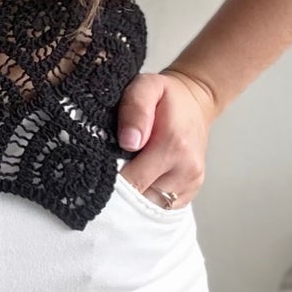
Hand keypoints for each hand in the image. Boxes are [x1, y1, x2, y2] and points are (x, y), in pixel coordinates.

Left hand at [115, 68, 218, 208]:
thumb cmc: (165, 96)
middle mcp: (186, 169)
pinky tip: (141, 178)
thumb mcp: (146, 86)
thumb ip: (135, 109)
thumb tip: (129, 141)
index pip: (133, 181)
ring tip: (124, 172)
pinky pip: (162, 206)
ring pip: (150, 206)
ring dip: (134, 196)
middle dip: (120, 191)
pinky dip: (147, 197)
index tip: (96, 170)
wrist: (194, 102)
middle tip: (105, 172)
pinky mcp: (191, 191)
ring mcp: (191, 183)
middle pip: (140, 199)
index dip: (110, 180)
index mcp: (174, 145)